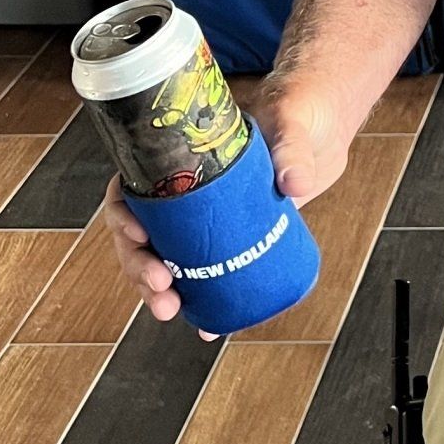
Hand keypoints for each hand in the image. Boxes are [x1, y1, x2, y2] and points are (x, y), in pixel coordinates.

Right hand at [102, 77, 350, 339]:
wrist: (320, 130)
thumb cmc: (295, 114)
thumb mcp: (291, 124)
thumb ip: (293, 151)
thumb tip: (295, 185)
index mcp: (178, 156)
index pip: (131, 186)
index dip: (123, 215)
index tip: (140, 235)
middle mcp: (181, 192)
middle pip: (140, 233)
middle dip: (138, 266)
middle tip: (161, 286)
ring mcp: (203, 219)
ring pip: (162, 258)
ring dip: (156, 290)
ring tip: (170, 310)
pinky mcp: (229, 238)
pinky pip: (204, 272)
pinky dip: (202, 303)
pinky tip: (206, 329)